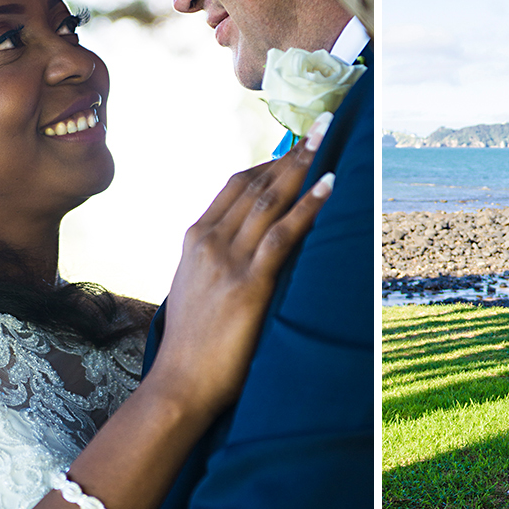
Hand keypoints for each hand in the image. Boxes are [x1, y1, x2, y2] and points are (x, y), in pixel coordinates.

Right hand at [154, 113, 334, 415]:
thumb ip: (213, 260)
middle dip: (292, 151)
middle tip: (321, 123)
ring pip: (271, 199)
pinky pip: (284, 234)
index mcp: (195, 239)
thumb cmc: (192, 345)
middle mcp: (210, 241)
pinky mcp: (249, 284)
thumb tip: (241, 246)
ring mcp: (228, 261)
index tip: (294, 145)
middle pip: (256, 183)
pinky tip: (330, 184)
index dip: (269, 161)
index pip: (236, 185)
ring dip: (304, 163)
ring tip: (328, 134)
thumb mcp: (194, 288)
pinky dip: (309, 205)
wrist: (179, 385)